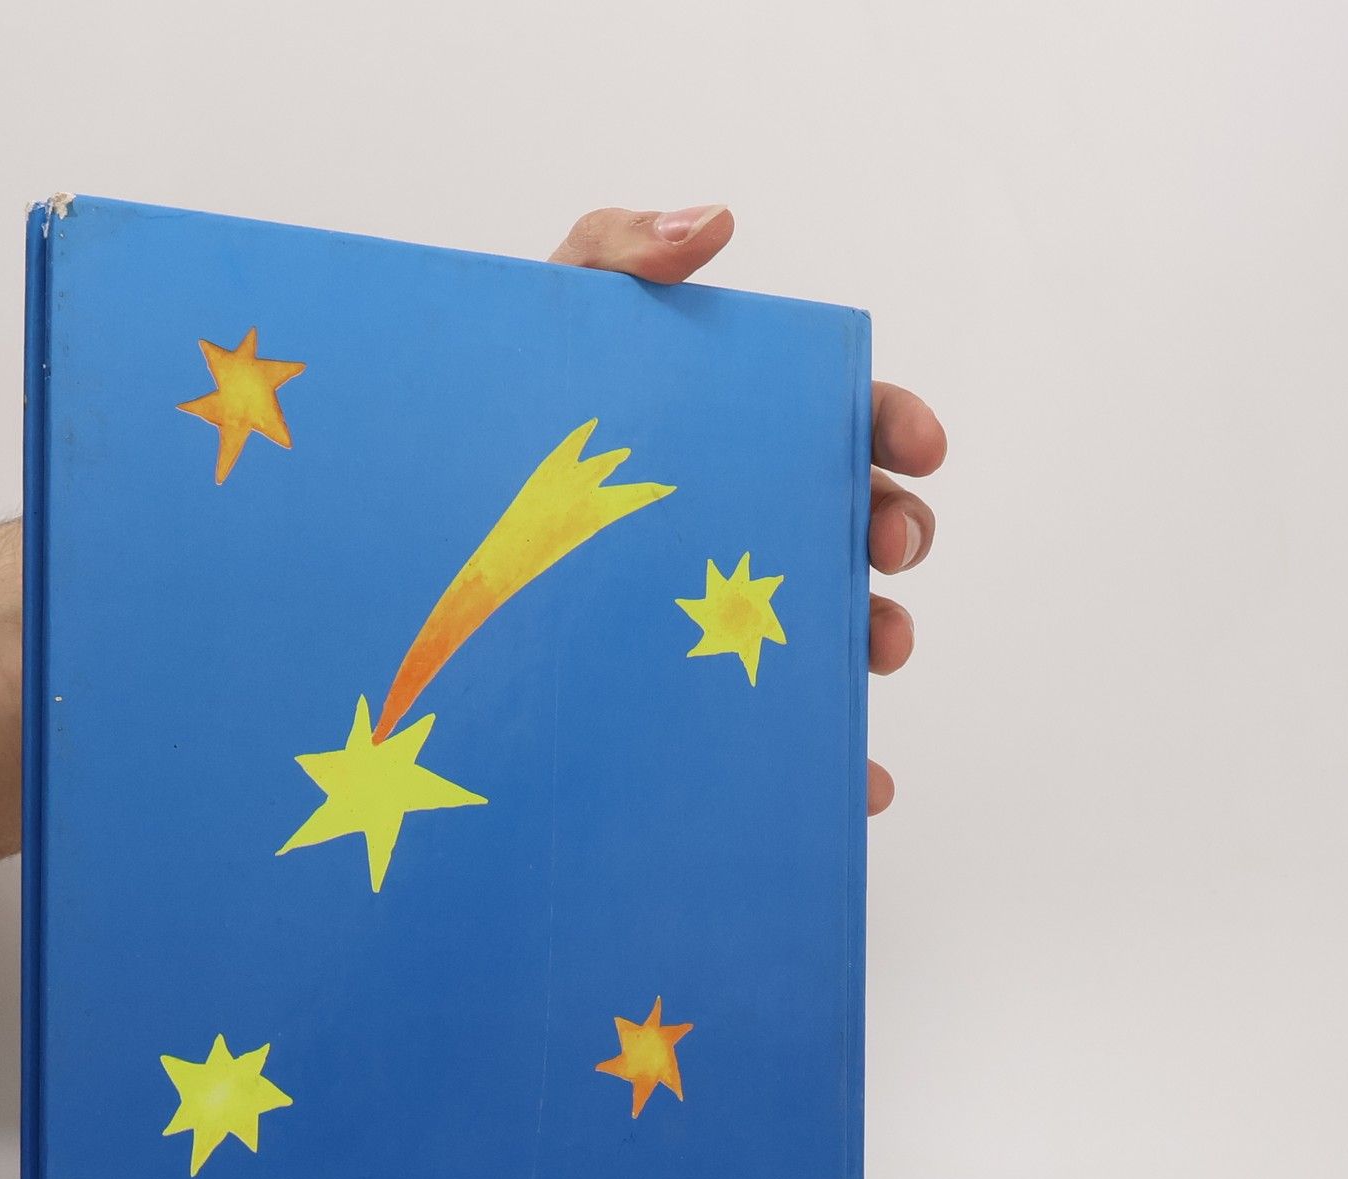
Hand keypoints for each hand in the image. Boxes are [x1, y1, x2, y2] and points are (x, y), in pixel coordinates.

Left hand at [551, 206, 943, 814]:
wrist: (428, 532)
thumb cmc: (505, 417)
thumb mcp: (550, 321)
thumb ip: (620, 253)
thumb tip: (716, 223)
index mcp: (739, 433)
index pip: (840, 421)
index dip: (893, 426)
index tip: (919, 445)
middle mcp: (748, 522)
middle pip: (856, 525)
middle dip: (895, 533)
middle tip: (887, 545)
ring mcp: (725, 610)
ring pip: (834, 628)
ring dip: (878, 638)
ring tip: (880, 648)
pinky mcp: (695, 692)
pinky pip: (776, 733)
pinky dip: (832, 765)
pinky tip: (856, 786)